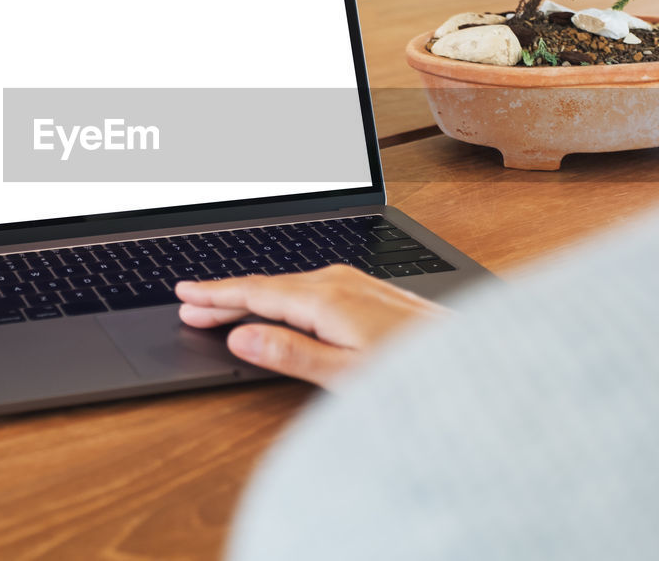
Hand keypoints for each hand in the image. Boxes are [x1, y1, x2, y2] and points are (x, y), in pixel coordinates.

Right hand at [175, 265, 448, 386]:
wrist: (475, 361)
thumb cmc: (416, 376)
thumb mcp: (347, 376)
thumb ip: (292, 354)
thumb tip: (242, 336)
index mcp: (326, 299)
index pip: (255, 294)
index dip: (216, 296)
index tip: (184, 296)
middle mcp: (339, 282)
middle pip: (267, 285)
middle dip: (225, 294)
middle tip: (188, 303)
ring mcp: (356, 282)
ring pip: (287, 285)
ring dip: (252, 295)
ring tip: (221, 305)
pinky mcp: (369, 290)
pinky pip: (309, 287)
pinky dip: (281, 296)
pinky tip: (276, 304)